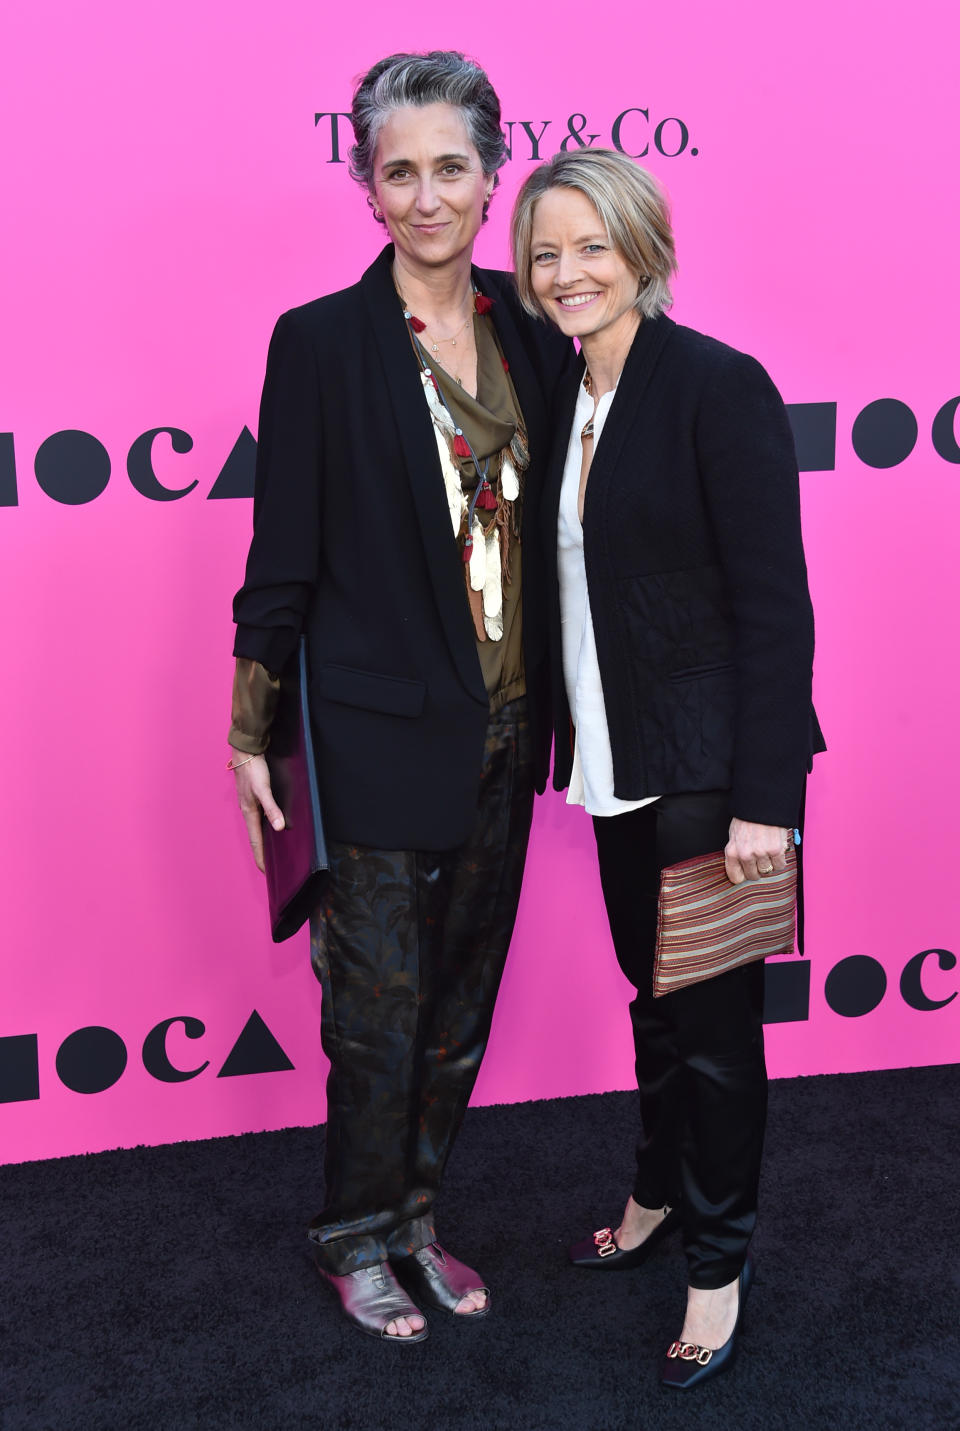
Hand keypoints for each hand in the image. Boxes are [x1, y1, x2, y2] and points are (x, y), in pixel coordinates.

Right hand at [230, 751, 284, 871]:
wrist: (245, 752)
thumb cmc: (253, 770)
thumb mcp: (263, 789)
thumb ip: (271, 808)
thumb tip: (279, 828)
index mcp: (250, 813)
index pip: (256, 841)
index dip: (261, 857)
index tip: (265, 871)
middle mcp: (249, 811)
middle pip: (256, 837)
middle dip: (262, 853)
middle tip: (269, 866)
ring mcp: (250, 805)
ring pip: (257, 828)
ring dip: (263, 841)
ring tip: (271, 852)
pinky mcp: (253, 797)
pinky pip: (260, 818)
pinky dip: (265, 827)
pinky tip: (271, 826)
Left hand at [724, 818, 790, 884]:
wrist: (762, 804)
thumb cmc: (747, 819)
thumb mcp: (734, 835)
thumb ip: (736, 851)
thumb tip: (740, 867)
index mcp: (732, 852)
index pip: (736, 877)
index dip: (743, 876)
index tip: (747, 873)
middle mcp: (745, 855)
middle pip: (753, 876)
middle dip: (757, 870)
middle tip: (760, 859)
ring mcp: (761, 853)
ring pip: (767, 871)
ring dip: (769, 864)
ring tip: (768, 852)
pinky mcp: (776, 850)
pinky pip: (779, 866)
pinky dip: (780, 860)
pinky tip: (777, 851)